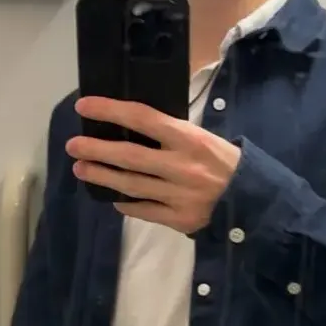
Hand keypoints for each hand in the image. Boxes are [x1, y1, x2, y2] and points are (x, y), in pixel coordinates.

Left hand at [66, 96, 241, 233]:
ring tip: (81, 170)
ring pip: (132, 186)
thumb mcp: (203, 137)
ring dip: (103, 177)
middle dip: (96, 150)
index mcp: (188, 138)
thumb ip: (171, 135)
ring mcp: (178, 195)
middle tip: (73, 146)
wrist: (253, 199)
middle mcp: (180, 166)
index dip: (110, 111)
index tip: (84, 106)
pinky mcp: (179, 219)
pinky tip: (111, 198)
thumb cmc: (225, 162)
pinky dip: (126, 204)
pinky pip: (145, 211)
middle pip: (129, 156)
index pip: (142, 118)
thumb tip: (132, 128)